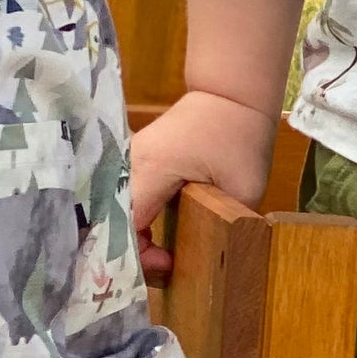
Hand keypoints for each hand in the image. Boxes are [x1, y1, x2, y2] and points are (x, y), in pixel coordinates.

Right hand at [128, 90, 279, 276]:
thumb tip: (216, 256)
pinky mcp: (134, 163)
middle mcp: (129, 165)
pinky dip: (134, 223)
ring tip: (162, 254)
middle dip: (133, 251)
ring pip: (113, 212)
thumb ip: (226, 225)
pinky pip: (123, 201)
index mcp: (150, 169)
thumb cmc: (240, 136)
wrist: (230, 93)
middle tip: (166, 264)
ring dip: (132, 238)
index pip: (126, 226)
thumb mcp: (245, 189)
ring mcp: (127, 162)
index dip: (141, 255)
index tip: (170, 262)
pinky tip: (155, 236)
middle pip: (111, 221)